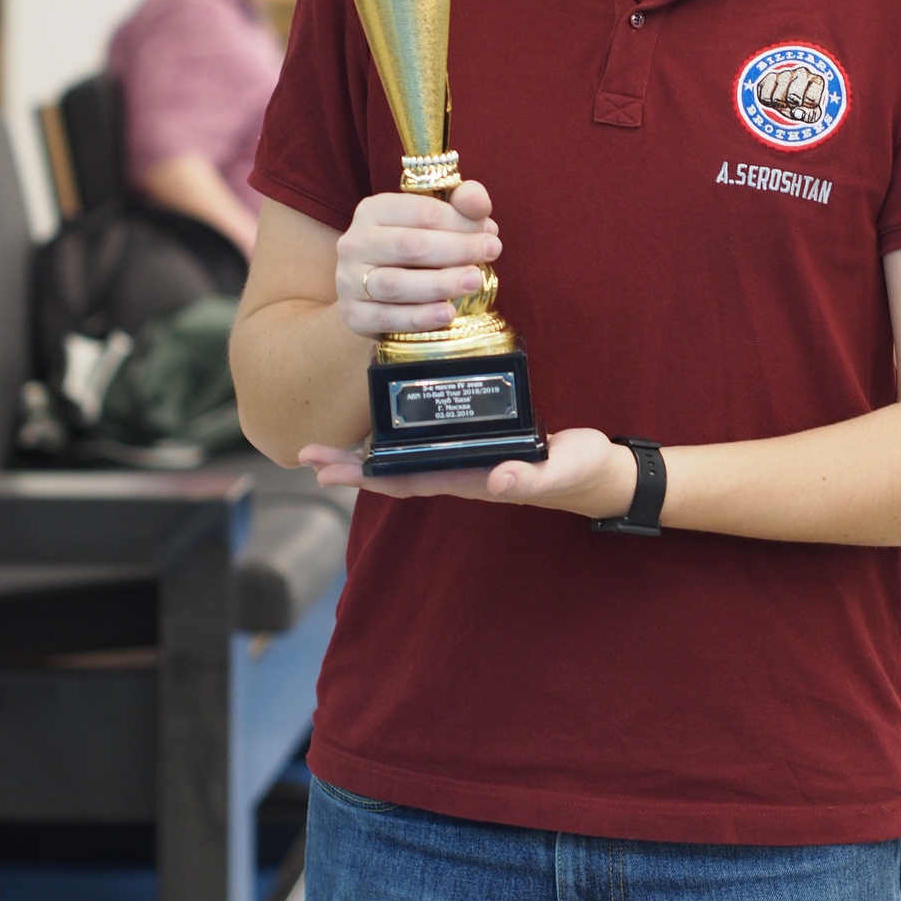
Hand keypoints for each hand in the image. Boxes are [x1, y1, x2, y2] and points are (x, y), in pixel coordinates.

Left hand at [298, 428, 638, 520]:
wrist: (595, 471)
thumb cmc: (575, 472)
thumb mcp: (556, 470)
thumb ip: (530, 477)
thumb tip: (497, 481)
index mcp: (469, 478)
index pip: (405, 480)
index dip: (365, 477)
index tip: (327, 470)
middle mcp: (459, 470)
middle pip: (392, 472)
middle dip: (349, 465)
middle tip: (304, 454)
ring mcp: (466, 458)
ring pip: (405, 456)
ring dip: (367, 451)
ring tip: (329, 442)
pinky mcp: (477, 441)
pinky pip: (428, 441)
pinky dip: (399, 433)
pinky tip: (384, 419)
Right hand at [336, 180, 500, 340]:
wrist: (374, 294)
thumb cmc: (412, 250)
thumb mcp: (435, 219)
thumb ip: (462, 203)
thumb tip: (479, 205)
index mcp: (373, 210)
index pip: (420, 211)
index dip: (460, 221)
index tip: (489, 232)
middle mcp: (355, 242)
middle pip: (409, 246)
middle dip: (457, 249)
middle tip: (492, 252)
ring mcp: (349, 280)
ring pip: (396, 284)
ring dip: (440, 283)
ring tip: (475, 281)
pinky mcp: (353, 314)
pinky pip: (387, 318)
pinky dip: (419, 317)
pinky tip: (448, 313)